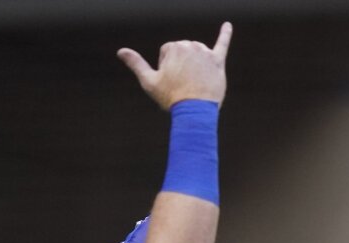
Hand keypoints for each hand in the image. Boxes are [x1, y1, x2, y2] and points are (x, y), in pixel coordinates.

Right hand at [118, 22, 232, 109]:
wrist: (194, 111)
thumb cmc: (170, 97)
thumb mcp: (149, 81)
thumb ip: (136, 63)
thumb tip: (121, 51)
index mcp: (173, 47)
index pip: (167, 53)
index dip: (166, 69)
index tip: (170, 83)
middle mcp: (190, 45)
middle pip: (183, 52)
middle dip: (181, 67)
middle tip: (182, 85)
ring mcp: (205, 53)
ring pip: (197, 53)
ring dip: (195, 65)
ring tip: (195, 82)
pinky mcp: (218, 61)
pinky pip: (222, 44)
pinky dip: (225, 34)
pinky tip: (228, 25)